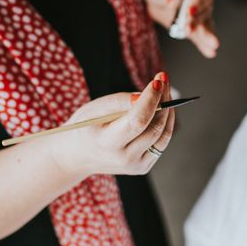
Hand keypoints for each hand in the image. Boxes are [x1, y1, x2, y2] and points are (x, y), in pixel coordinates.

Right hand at [54, 72, 174, 178]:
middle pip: (154, 127)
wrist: (77, 156)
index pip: (137, 121)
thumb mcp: (93, 109)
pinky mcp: (143, 167)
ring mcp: (135, 165)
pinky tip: (161, 108)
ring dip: (168, 110)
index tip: (158, 80)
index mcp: (107, 143)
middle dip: (163, 100)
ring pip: (163, 135)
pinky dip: (165, 123)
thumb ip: (118, 102)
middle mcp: (124, 158)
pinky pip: (161, 143)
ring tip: (163, 90)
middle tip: (162, 78)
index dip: (151, 99)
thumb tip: (144, 96)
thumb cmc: (85, 127)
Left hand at [142, 0, 218, 58]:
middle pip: (204, 12)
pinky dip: (202, 44)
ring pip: (204, 26)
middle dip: (196, 21)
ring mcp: (198, 15)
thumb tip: (174, 1)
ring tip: (213, 46)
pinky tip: (210, 53)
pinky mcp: (192, 27)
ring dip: (206, 35)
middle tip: (188, 29)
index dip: (197, 3)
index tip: (189, 11)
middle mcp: (202, 0)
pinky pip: (198, 36)